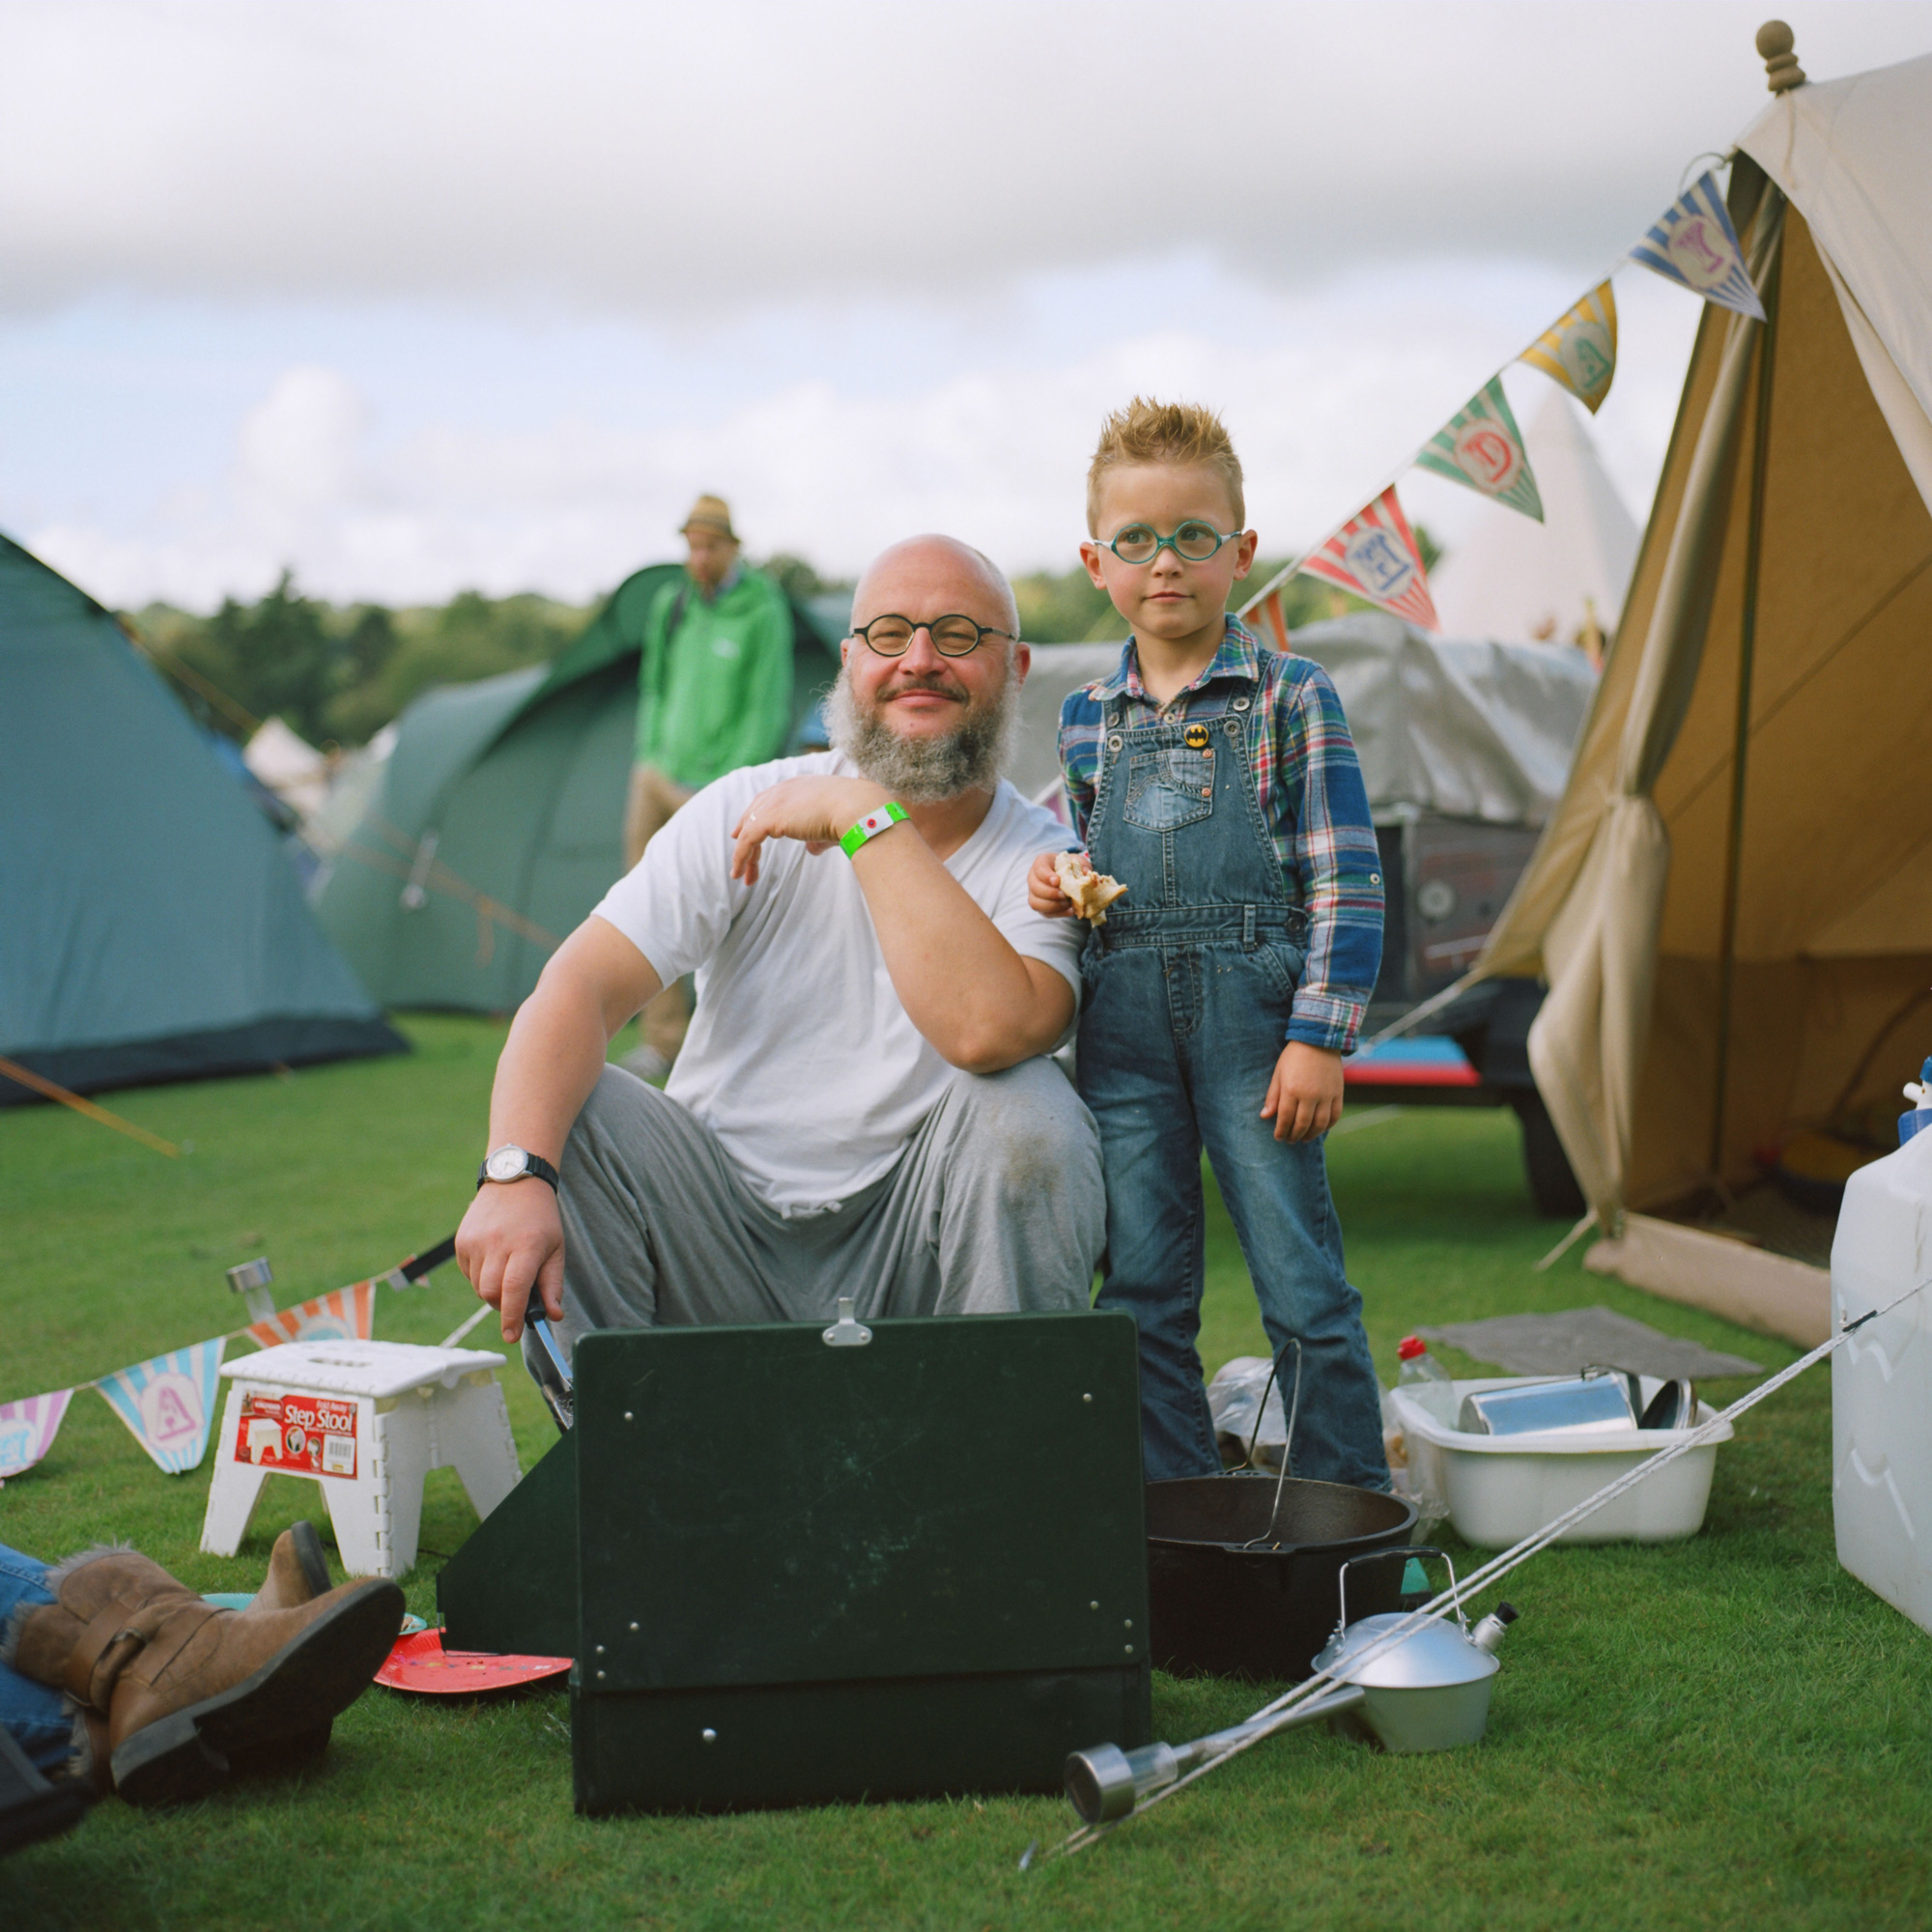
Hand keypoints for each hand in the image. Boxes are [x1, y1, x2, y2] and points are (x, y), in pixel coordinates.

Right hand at [456, 1178, 564, 1343]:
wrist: (515, 1181)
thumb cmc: (540, 1219)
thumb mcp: (556, 1249)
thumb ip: (552, 1285)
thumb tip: (553, 1316)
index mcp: (526, 1245)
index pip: (514, 1289)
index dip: (513, 1316)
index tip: (512, 1336)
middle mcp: (497, 1243)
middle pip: (491, 1294)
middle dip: (503, 1305)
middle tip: (517, 1297)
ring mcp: (475, 1242)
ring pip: (478, 1287)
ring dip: (493, 1290)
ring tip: (508, 1268)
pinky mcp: (461, 1242)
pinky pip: (468, 1274)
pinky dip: (481, 1276)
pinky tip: (494, 1257)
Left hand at [730, 775, 889, 884]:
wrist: (856, 810)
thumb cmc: (853, 816)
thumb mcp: (832, 825)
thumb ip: (817, 837)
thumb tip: (811, 851)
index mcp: (798, 786)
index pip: (770, 798)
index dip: (758, 813)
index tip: (748, 827)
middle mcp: (783, 790)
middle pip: (755, 810)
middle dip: (744, 829)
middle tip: (736, 843)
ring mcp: (774, 802)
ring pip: (749, 829)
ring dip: (744, 854)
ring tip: (740, 875)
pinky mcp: (769, 818)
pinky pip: (747, 840)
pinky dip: (741, 857)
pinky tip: (740, 871)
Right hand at [1028, 848, 1080, 917]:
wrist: (1068, 876)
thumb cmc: (1070, 866)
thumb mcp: (1078, 862)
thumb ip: (1083, 865)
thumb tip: (1086, 873)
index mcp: (1041, 863)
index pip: (1039, 868)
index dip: (1046, 876)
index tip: (1057, 881)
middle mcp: (1033, 878)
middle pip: (1035, 887)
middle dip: (1050, 893)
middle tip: (1065, 895)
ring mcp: (1034, 894)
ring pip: (1035, 903)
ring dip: (1053, 905)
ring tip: (1068, 903)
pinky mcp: (1040, 907)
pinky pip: (1045, 913)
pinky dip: (1059, 913)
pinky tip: (1070, 910)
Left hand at [1261, 1041, 1344, 1141]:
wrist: (1318, 1040)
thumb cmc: (1293, 1056)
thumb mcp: (1278, 1073)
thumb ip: (1273, 1096)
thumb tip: (1265, 1116)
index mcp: (1291, 1089)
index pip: (1285, 1118)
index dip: (1281, 1131)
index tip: (1278, 1137)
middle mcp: (1310, 1095)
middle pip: (1302, 1124)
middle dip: (1294, 1135)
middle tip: (1289, 1140)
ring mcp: (1326, 1095)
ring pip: (1320, 1124)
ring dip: (1311, 1135)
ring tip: (1303, 1138)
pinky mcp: (1338, 1093)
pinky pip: (1334, 1116)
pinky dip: (1327, 1126)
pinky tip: (1319, 1129)